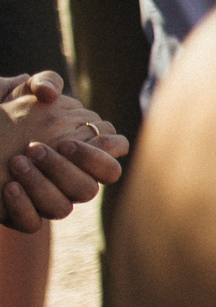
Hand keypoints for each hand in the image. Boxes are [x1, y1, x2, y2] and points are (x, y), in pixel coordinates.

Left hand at [0, 74, 127, 232]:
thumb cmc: (6, 113)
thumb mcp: (21, 91)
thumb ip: (43, 82)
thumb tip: (50, 93)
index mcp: (83, 150)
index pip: (114, 156)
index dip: (102, 152)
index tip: (69, 140)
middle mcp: (70, 179)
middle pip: (91, 187)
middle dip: (67, 169)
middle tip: (37, 149)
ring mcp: (48, 199)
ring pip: (63, 209)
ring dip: (40, 185)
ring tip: (15, 161)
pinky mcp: (23, 215)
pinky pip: (32, 224)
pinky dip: (22, 206)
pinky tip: (8, 186)